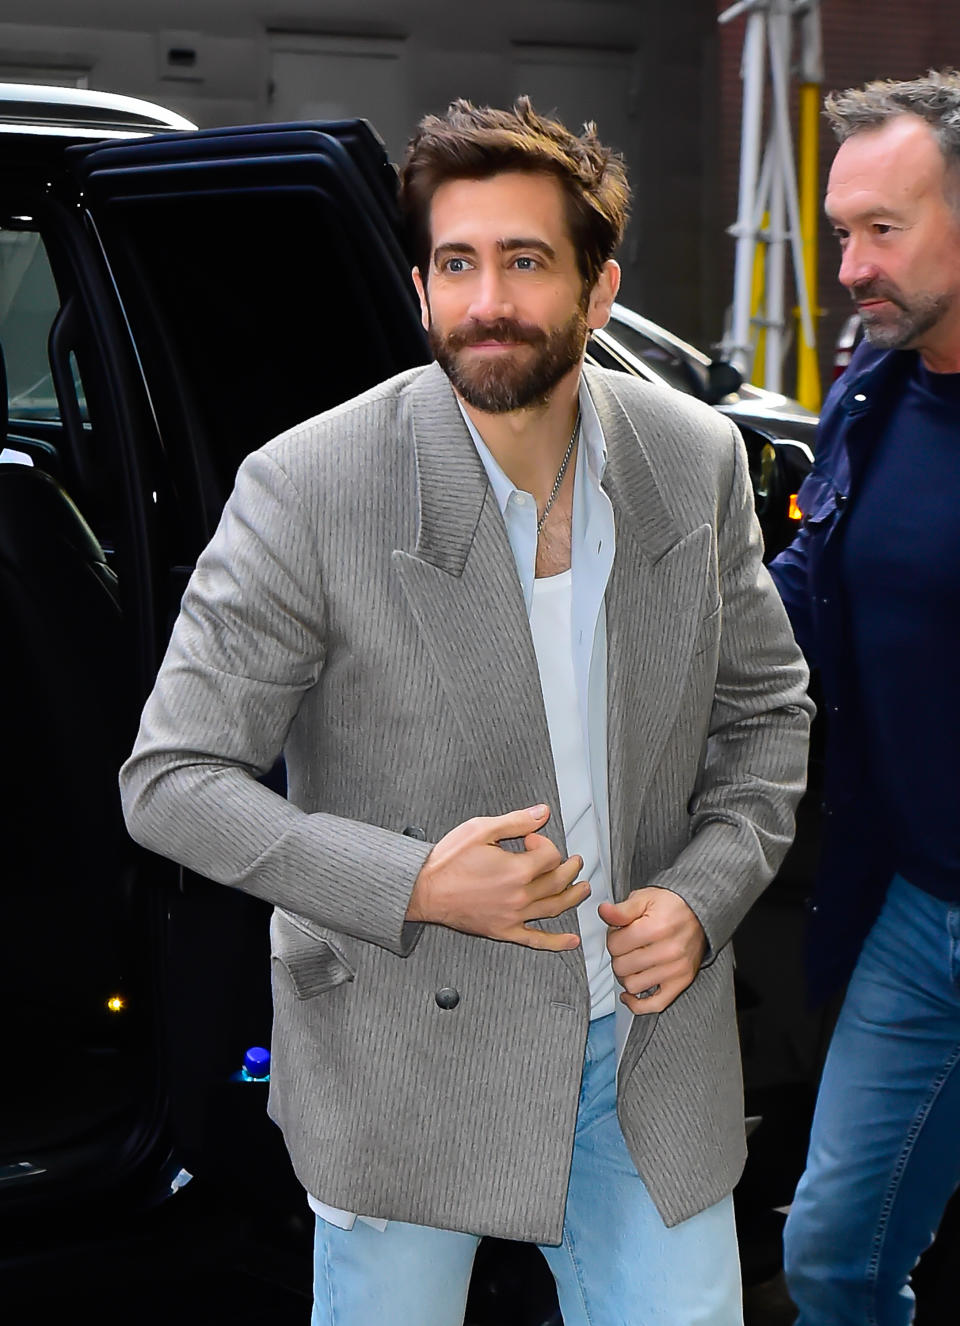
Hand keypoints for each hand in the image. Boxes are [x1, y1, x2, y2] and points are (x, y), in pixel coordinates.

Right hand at [407, 804, 587, 950]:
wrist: (423, 889)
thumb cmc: (447, 862)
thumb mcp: (481, 830)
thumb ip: (516, 821)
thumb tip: (541, 814)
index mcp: (517, 870)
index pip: (550, 855)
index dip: (545, 843)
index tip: (532, 840)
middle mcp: (520, 896)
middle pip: (558, 881)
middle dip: (569, 867)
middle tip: (574, 861)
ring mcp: (513, 916)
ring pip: (554, 908)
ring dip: (573, 897)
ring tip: (583, 888)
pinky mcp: (503, 930)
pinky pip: (536, 940)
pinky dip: (556, 942)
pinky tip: (570, 941)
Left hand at [597, 887, 705, 1013]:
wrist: (699, 913)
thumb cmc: (671, 906)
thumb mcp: (644, 898)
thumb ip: (622, 909)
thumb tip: (603, 912)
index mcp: (657, 928)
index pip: (615, 945)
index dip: (612, 937)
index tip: (619, 933)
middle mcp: (668, 951)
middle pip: (621, 966)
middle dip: (618, 955)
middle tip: (626, 946)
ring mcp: (676, 970)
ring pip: (633, 986)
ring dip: (626, 976)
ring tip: (632, 962)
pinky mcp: (681, 982)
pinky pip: (655, 1005)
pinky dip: (638, 1004)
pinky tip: (629, 994)